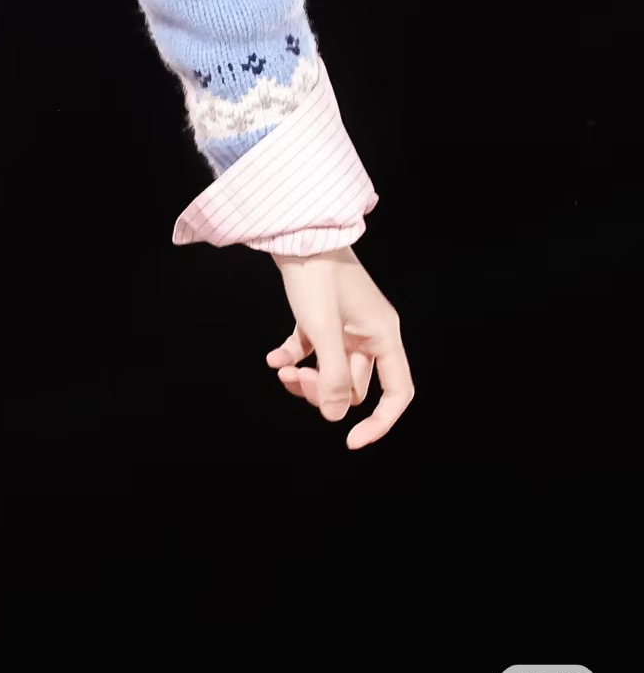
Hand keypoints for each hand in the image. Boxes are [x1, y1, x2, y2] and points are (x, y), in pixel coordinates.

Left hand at [266, 244, 413, 448]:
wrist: (294, 231)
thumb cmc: (316, 273)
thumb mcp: (322, 328)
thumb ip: (331, 374)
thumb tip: (333, 416)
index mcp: (383, 335)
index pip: (397, 393)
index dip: (380, 423)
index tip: (352, 441)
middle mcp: (369, 333)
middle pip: (355, 385)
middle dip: (325, 392)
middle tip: (294, 379)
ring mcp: (346, 325)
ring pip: (332, 371)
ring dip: (307, 377)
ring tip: (281, 370)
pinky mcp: (321, 316)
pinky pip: (312, 350)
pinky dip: (294, 357)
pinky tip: (274, 359)